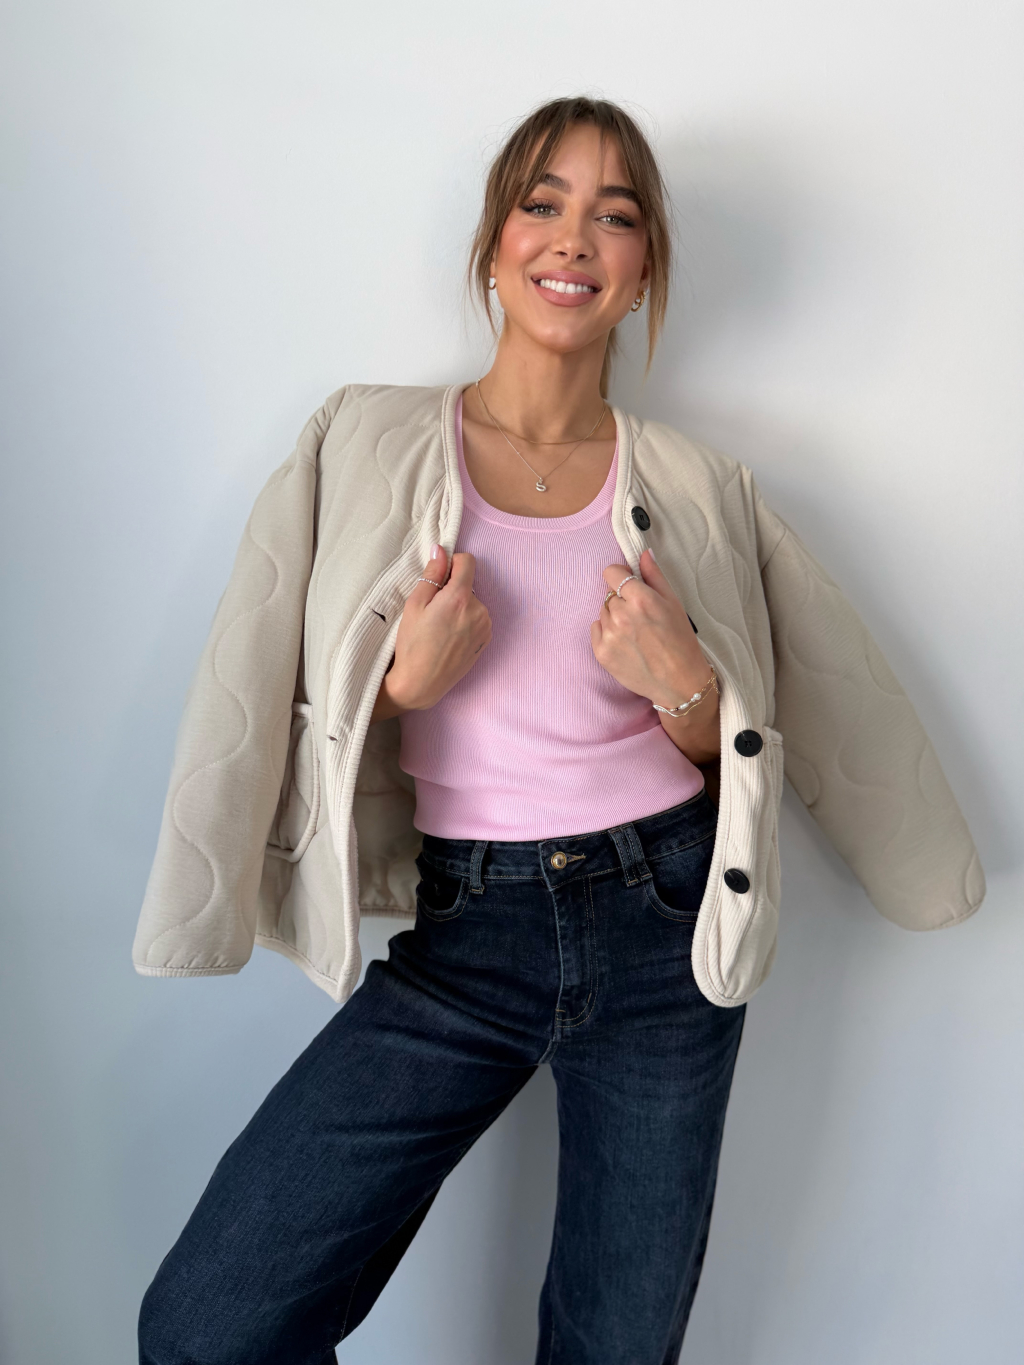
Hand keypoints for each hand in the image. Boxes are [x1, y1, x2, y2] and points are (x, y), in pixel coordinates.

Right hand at [371, 546, 491, 721]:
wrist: (421, 683)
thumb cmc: (412, 645)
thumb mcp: (414, 605)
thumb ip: (432, 575)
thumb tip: (441, 550)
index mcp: (460, 598)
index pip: (468, 562)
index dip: (452, 563)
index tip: (439, 575)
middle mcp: (479, 610)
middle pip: (468, 584)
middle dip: (452, 589)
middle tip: (432, 611)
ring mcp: (485, 627)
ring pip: (473, 602)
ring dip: (459, 607)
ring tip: (440, 627)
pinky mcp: (485, 640)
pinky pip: (477, 619)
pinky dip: (465, 621)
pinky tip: (449, 637)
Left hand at [590, 548, 719, 762]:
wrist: (679, 682)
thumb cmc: (681, 642)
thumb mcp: (673, 603)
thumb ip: (654, 576)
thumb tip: (643, 554)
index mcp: (640, 599)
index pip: (612, 572)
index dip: (621, 576)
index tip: (629, 584)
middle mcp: (621, 615)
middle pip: (609, 594)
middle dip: (622, 600)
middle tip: (641, 618)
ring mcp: (609, 635)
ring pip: (603, 612)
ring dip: (615, 618)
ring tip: (636, 634)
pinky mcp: (601, 652)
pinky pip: (596, 630)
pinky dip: (607, 634)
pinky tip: (626, 643)